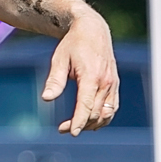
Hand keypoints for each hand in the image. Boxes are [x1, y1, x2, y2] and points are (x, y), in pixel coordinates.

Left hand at [43, 11, 118, 134]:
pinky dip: (103, 118)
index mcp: (92, 76)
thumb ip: (55, 80)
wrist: (92, 29)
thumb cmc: (73, 44)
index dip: (79, 121)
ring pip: (107, 113)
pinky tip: (90, 122)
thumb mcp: (59, 59)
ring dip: (92, 124)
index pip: (86, 105)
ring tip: (74, 127)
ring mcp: (112, 84)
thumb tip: (46, 98)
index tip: (71, 132)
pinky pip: (112, 107)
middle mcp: (106, 82)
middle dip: (80, 124)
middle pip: (96, 113)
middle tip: (61, 129)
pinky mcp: (114, 84)